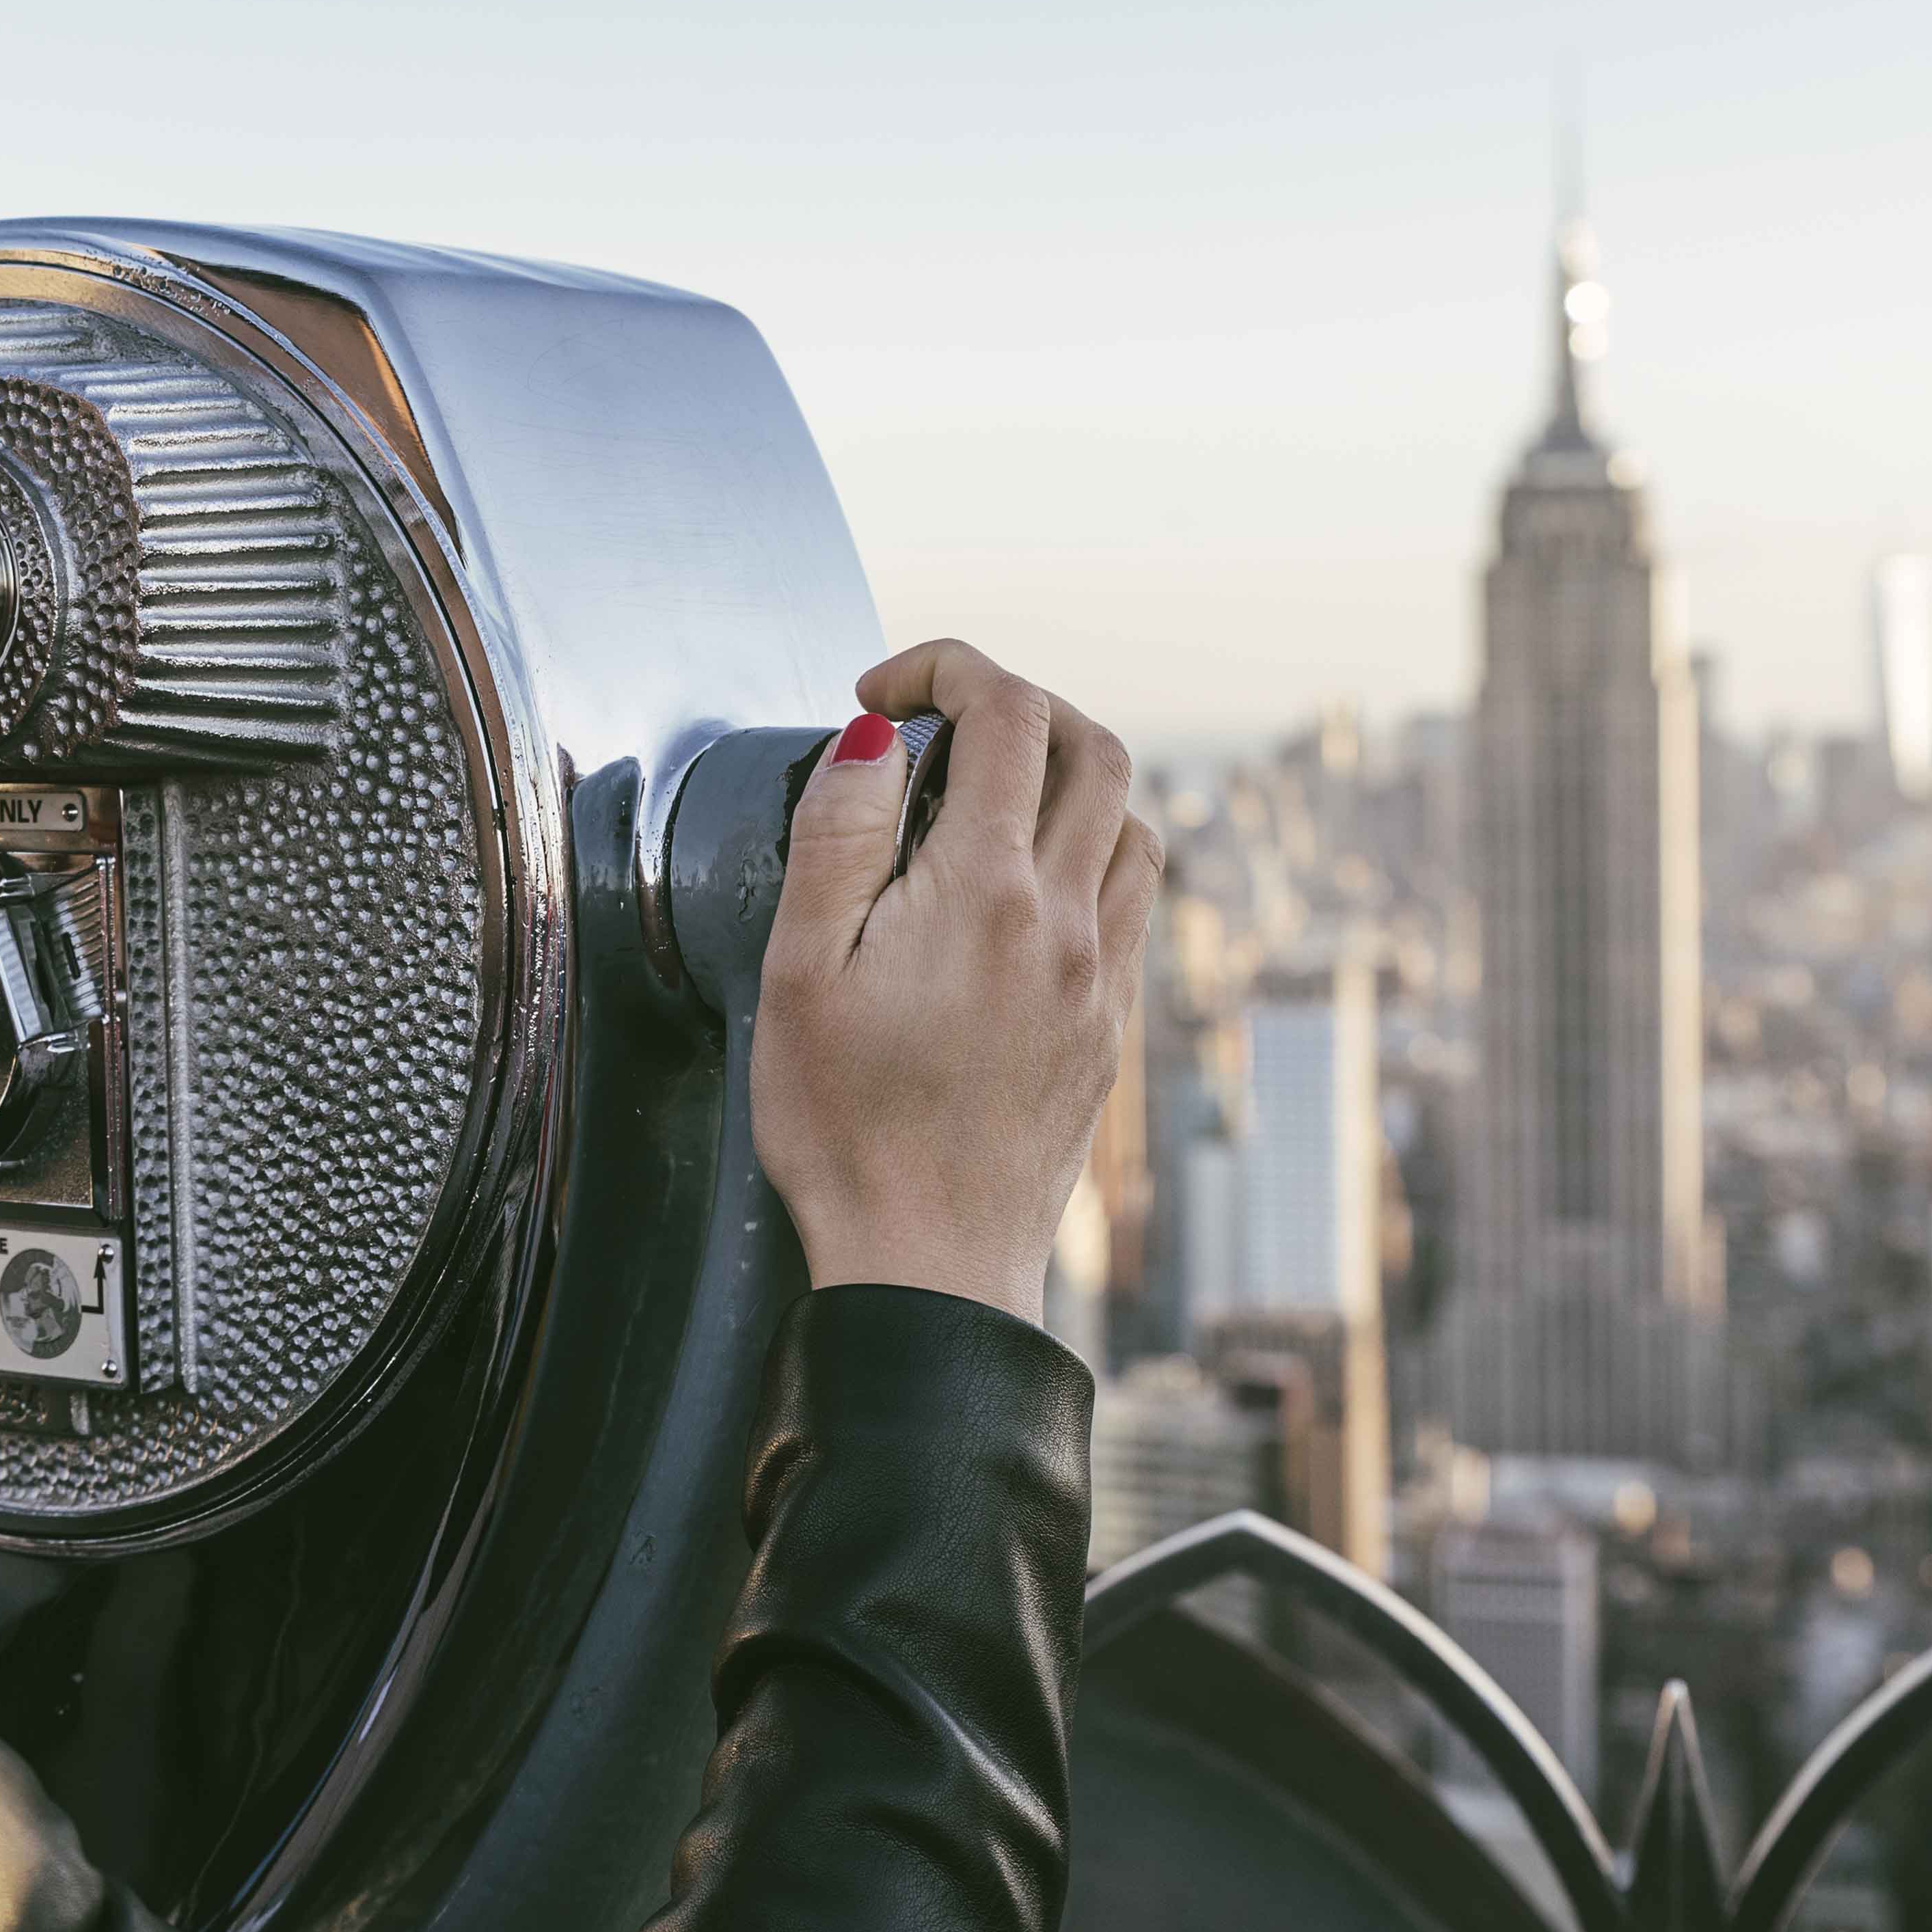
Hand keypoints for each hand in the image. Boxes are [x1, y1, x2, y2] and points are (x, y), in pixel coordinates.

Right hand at [750, 642, 1162, 1326]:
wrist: (929, 1265)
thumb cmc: (845, 1130)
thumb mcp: (797, 972)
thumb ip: (836, 836)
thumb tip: (871, 740)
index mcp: (987, 892)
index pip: (1009, 713)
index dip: (946, 666)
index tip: (878, 694)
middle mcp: (1066, 921)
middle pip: (1097, 749)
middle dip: (1021, 705)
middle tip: (943, 726)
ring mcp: (1099, 977)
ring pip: (1134, 824)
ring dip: (1069, 782)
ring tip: (988, 802)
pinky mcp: (1109, 1030)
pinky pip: (1131, 905)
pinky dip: (1089, 858)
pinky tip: (1022, 892)